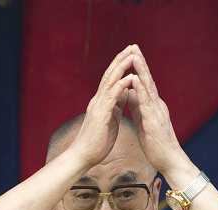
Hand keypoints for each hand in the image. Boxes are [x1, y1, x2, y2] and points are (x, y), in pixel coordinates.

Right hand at [68, 45, 134, 167]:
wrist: (84, 156)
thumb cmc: (98, 140)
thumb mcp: (111, 119)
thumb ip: (116, 105)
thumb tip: (124, 93)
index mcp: (102, 101)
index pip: (112, 78)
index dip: (121, 65)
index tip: (131, 53)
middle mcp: (99, 100)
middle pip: (110, 74)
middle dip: (121, 59)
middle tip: (132, 46)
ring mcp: (99, 106)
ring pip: (110, 81)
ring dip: (122, 67)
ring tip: (132, 55)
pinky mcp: (101, 115)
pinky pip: (112, 97)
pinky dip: (121, 86)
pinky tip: (130, 78)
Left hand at [127, 45, 190, 176]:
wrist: (169, 161)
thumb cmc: (156, 145)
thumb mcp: (142, 122)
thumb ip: (136, 107)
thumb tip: (129, 93)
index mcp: (153, 106)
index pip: (144, 83)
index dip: (138, 68)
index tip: (131, 54)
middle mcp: (157, 105)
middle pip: (147, 80)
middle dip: (140, 63)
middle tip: (134, 46)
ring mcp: (157, 112)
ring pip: (148, 87)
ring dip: (141, 71)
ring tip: (135, 55)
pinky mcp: (154, 121)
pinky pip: (146, 103)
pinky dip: (140, 90)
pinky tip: (134, 79)